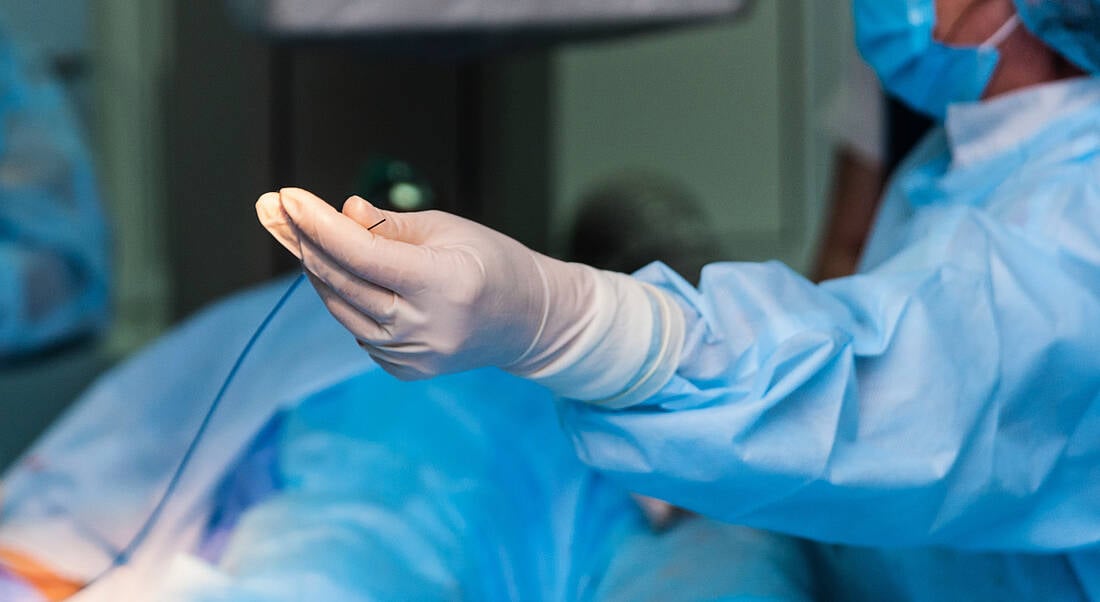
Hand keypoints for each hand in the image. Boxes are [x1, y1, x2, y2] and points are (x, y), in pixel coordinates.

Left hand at [257, 188, 683, 405]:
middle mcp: (425, 326)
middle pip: (341, 282)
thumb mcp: (448, 229)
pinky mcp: (406, 370)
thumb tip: (338, 214)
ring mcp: (414, 354)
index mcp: (442, 282)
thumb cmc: (492, 263)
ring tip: (310, 238)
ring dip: (319, 271)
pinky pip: (357, 330)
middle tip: (276, 210)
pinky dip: (347, 300)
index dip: (318, 223)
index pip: (361, 253)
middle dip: (304, 242)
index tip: (286, 197)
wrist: (528, 321)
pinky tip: (354, 279)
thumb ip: (387, 225)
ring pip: (340, 308)